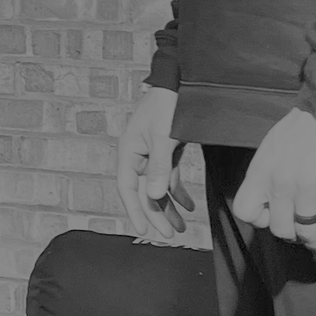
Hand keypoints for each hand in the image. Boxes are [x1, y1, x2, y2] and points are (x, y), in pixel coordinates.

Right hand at [117, 86, 197, 245]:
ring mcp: (151, 154)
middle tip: (169, 234)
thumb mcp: (164, 138)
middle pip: (143, 191)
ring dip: (168, 207)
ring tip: (181, 226)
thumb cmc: (167, 105)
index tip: (144, 229)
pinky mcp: (164, 151)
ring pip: (157, 187)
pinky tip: (189, 205)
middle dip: (157, 214)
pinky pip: (168, 177)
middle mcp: (137, 155)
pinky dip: (177, 191)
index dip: (135, 210)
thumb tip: (152, 196)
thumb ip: (159, 168)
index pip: (127, 188)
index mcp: (129, 151)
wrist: (179, 82)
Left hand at [230, 109, 315, 258]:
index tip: (275, 218)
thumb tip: (272, 197)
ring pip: (307, 234)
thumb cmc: (306, 124)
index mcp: (262, 171)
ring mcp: (308, 189)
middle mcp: (280, 183)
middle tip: (305, 235)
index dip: (260, 220)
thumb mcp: (273, 146)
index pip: (246, 211)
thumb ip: (269, 172)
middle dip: (294, 237)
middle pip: (279, 230)